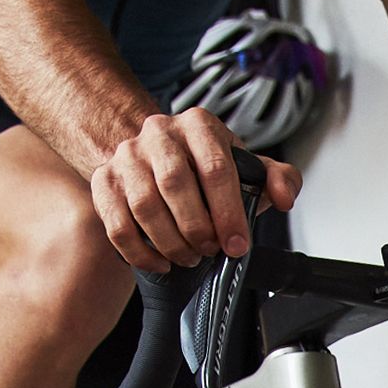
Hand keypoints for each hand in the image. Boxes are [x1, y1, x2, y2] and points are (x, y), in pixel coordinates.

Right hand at [89, 108, 300, 271]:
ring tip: (189, 256)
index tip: (237, 244)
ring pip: (143, 205)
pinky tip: (161, 262)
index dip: (228, 213)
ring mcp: (127, 156)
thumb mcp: (247, 164)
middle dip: (197, 228)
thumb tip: (283, 197)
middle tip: (210, 250)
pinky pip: (116, 224)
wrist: (155, 154)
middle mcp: (159, 133)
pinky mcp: (104, 181)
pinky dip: (139, 252)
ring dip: (170, 242)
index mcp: (198, 125)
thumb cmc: (205, 165)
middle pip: (175, 184)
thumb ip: (277, 177)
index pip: (215, 168)